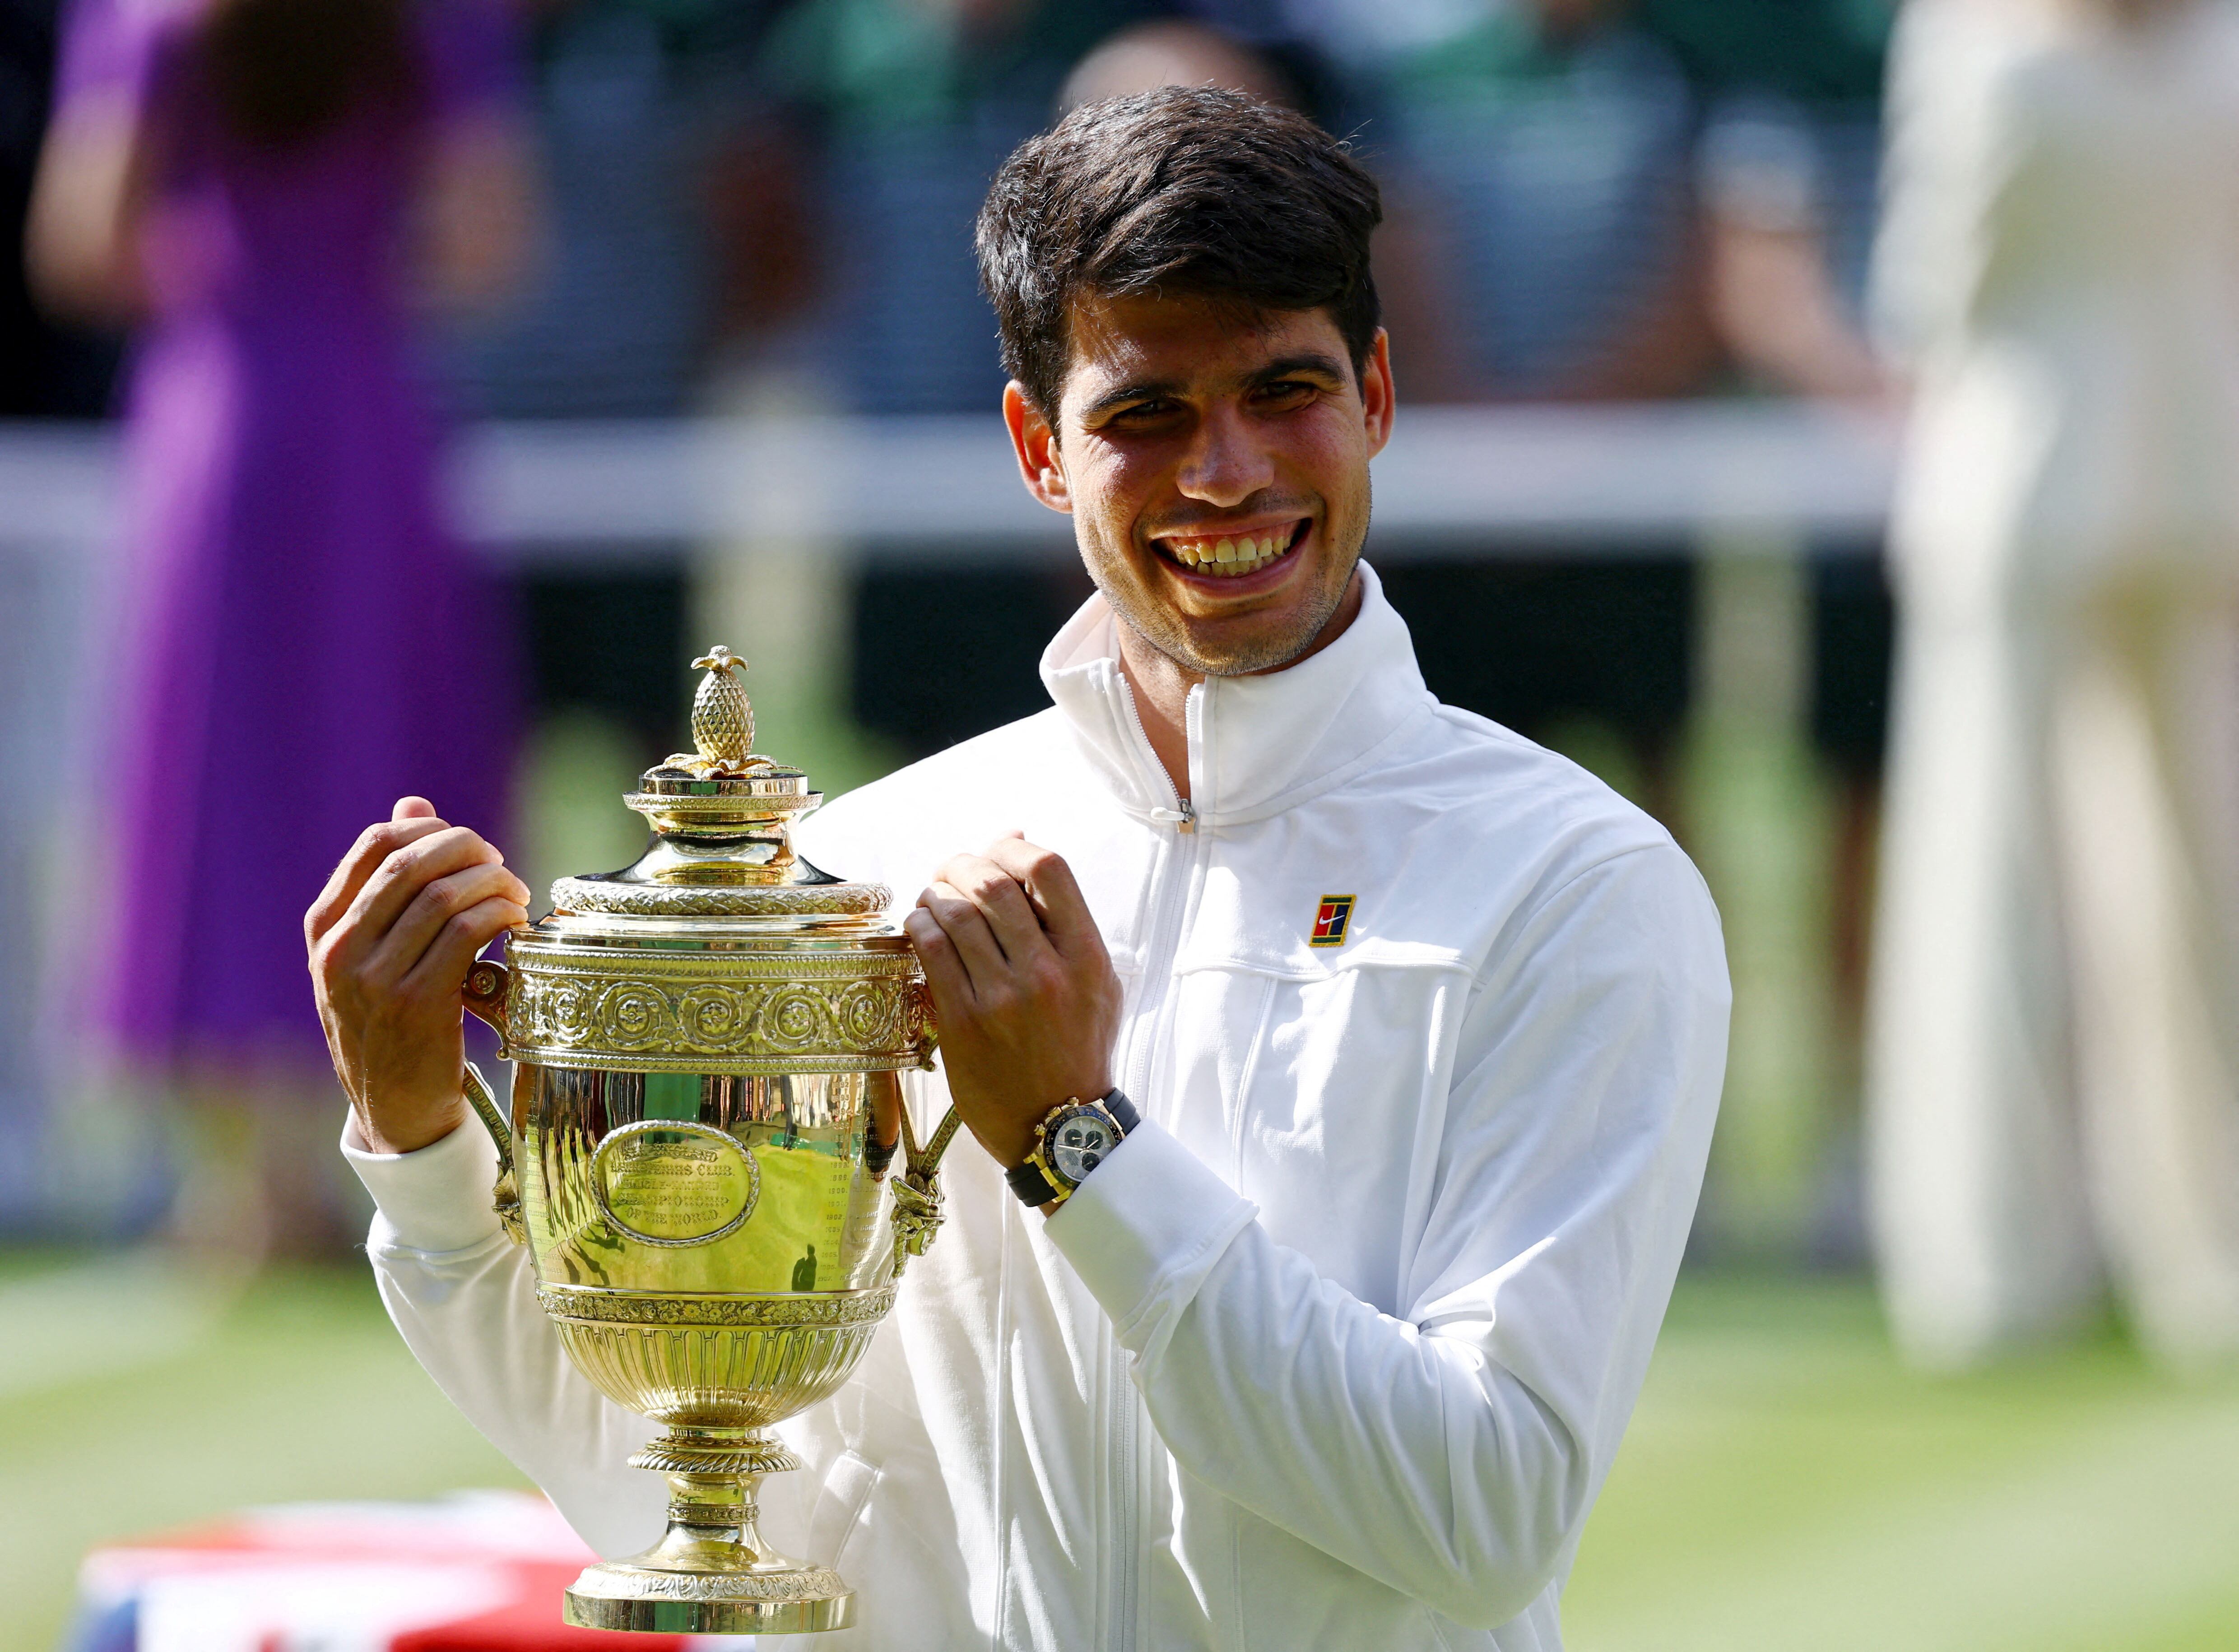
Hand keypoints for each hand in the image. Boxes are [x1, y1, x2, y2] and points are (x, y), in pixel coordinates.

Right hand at [307, 797, 530, 1154]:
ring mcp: (375, 978)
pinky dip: (499, 914)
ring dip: (493, 881)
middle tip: (499, 863)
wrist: (393, 1109)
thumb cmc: (389, 1021)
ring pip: (445, 894)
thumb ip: (390, 881)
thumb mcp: (374, 952)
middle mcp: (340, 949)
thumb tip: (414, 803)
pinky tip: (515, 920)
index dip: (432, 828)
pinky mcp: (417, 1004)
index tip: (465, 843)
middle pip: (414, 861)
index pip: (376, 844)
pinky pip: (467, 932)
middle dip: (470, 849)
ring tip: (514, 893)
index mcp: (325, 929)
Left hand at [903, 836, 1121, 1170]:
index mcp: (1087, 957)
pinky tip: (922, 927)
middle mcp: (1047, 972)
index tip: (996, 855)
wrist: (1060, 1125)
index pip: (1050, 870)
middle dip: (962, 865)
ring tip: (933, 899)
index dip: (1013, 849)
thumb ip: (1063, 918)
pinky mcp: (965, 1023)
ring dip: (935, 894)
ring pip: (956, 914)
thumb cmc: (1078, 1046)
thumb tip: (1017, 839)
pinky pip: (932, 952)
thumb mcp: (1096, 982)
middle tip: (950, 872)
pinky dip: (920, 926)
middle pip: (994, 884)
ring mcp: (1004, 998)